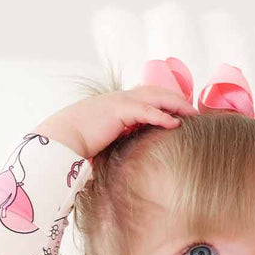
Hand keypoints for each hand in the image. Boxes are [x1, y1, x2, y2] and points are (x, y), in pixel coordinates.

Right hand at [35, 85, 199, 159]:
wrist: (60, 141)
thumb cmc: (79, 147)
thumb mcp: (106, 143)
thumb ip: (120, 143)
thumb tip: (133, 161)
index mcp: (117, 106)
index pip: (147, 97)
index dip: (165, 102)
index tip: (182, 113)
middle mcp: (119, 99)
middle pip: (154, 92)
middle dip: (176, 99)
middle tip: (194, 111)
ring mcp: (118, 102)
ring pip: (153, 97)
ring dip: (175, 104)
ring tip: (192, 114)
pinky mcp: (117, 111)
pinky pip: (145, 110)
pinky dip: (161, 115)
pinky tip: (175, 123)